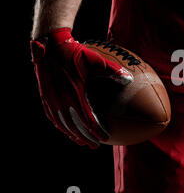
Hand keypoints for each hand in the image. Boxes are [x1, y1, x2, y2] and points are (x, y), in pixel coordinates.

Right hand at [31, 28, 132, 147]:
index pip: (87, 119)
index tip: (105, 138)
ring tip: (82, 142)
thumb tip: (130, 79)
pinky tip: (66, 129)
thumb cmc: (76, 53)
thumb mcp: (97, 61)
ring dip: (72, 134)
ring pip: (62, 124)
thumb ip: (114, 71)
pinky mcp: (45, 97)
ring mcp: (52, 100)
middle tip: (95, 146)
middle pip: (74, 126)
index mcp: (75, 94)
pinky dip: (61, 126)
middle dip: (85, 137)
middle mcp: (62, 100)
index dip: (96, 130)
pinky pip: (53, 116)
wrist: (51, 46)